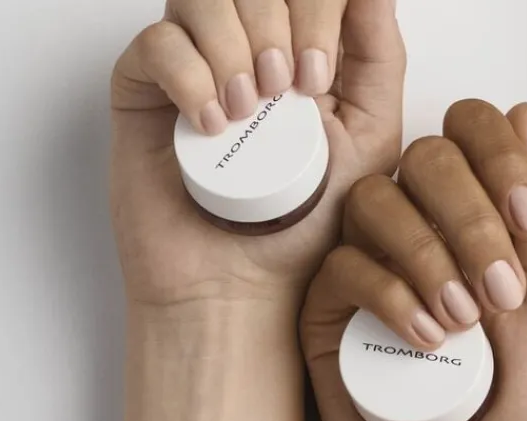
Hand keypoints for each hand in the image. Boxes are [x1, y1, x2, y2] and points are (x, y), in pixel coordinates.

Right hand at [111, 0, 403, 307]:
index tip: (320, 79)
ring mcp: (195, 66)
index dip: (317, 5)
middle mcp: (246, 48)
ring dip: (234, 44)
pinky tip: (211, 125)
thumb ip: (378, 61)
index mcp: (300, 48)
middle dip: (280, 21)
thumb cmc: (306, 229)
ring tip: (248, 111)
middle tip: (290, 92)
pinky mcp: (148, 92)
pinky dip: (189, 77)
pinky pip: (158, 42)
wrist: (247, 287)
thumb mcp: (370, 141)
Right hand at [301, 100, 526, 420]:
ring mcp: (372, 275)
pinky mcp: (330, 319)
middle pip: (423, 159)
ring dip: (426, 253)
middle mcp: (423, 239)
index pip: (473, 138)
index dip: (500, 157)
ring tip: (462, 323)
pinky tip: (424, 337)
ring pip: (374, 204)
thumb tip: (524, 113)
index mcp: (480, 226)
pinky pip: (341, 267)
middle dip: (468, 215)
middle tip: (501, 293)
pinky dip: (386, 291)